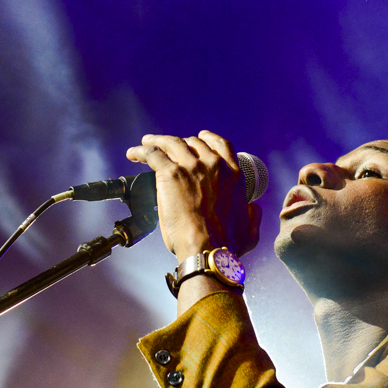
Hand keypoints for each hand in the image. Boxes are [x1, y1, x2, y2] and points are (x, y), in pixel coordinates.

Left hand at [126, 131, 261, 259]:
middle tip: (170, 149)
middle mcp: (214, 165)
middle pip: (194, 143)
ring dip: (158, 141)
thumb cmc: (227, 245)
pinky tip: (134, 153)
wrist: (208, 249)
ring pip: (172, 143)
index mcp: (233, 175)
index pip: (221, 145)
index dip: (208, 138)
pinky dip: (141, 151)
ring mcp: (192, 167)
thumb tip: (253, 207)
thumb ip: (253, 216)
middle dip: (181, 143)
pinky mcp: (170, 174)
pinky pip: (152, 154)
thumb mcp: (251, 231)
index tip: (199, 138)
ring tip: (147, 143)